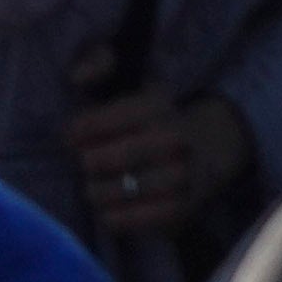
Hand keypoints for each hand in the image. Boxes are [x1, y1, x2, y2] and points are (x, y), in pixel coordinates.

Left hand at [58, 92, 246, 243]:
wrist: (210, 147)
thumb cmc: (151, 118)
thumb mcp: (133, 79)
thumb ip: (100, 61)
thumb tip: (78, 75)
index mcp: (159, 106)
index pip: (102, 121)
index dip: (77, 131)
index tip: (70, 136)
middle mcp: (174, 140)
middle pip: (103, 160)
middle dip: (86, 163)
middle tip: (85, 163)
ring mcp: (180, 177)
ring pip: (115, 191)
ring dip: (96, 191)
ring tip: (94, 187)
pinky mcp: (180, 209)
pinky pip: (131, 220)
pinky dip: (112, 216)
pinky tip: (109, 207)